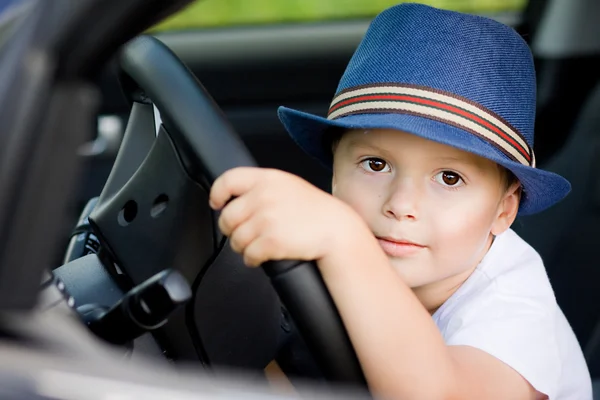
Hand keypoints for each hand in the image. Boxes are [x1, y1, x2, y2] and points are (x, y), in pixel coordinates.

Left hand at [209, 167, 366, 266]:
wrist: (336, 229)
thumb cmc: (315, 210)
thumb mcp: (288, 185)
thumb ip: (263, 186)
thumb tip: (236, 196)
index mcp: (267, 179)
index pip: (228, 180)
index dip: (217, 193)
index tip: (217, 203)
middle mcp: (263, 197)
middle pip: (227, 216)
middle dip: (231, 229)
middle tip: (242, 233)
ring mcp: (266, 220)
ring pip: (235, 239)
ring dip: (242, 247)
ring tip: (256, 245)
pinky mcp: (271, 241)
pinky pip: (248, 254)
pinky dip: (251, 259)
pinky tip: (261, 256)